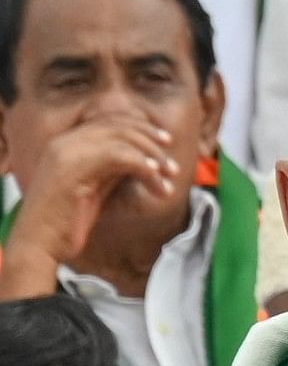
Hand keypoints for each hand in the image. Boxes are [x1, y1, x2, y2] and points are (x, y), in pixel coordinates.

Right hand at [0, 110, 184, 294]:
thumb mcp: (95, 184)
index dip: (141, 127)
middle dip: (152, 141)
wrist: (38, 245)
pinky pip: (122, 157)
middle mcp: (64, 142)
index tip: (165, 141)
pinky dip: (145, 168)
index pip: (110, 120)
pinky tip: (157, 184)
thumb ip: (113, 165)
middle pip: (120, 126)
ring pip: (124, 140)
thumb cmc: (66, 221)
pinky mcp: (73, 169)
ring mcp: (67, 153)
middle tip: (171, 164)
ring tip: (168, 178)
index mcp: (65, 142)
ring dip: (153, 158)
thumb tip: (146, 153)